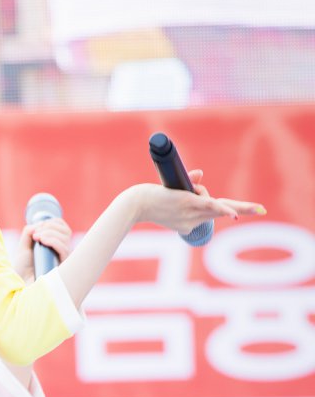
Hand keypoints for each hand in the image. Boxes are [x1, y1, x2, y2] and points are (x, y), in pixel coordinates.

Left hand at [14, 217, 71, 283]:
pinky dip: (53, 241)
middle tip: (36, 233)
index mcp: (55, 246)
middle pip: (66, 231)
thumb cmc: (23, 270)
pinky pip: (64, 249)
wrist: (20, 287)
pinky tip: (42, 240)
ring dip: (50, 233)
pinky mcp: (64, 268)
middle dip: (50, 227)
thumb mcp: (24, 247)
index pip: (63, 229)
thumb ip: (29, 232)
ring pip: (65, 238)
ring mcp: (64, 260)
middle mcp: (62, 252)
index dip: (53, 223)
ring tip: (36, 237)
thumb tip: (39, 224)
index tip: (39, 227)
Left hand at [131, 170, 264, 233]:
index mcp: (189, 222)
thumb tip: (200, 173)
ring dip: (223, 201)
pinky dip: (222, 209)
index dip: (226, 211)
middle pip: (220, 211)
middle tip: (261, 210)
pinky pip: (209, 205)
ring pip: (214, 202)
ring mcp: (190, 213)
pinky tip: (233, 214)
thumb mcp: (170, 194)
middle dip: (242, 210)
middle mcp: (192, 221)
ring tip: (255, 208)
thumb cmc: (148, 200)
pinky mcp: (187, 203)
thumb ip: (188, 182)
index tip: (238, 214)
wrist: (135, 205)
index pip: (211, 214)